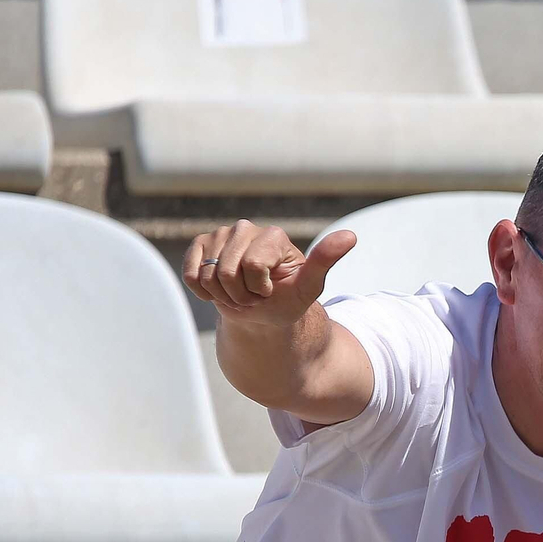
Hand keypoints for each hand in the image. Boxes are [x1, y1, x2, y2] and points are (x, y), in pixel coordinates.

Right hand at [184, 221, 356, 326]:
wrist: (262, 312)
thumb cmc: (287, 300)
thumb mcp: (308, 287)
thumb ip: (325, 261)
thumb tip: (351, 236)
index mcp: (273, 235)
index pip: (253, 266)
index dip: (259, 289)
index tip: (270, 291)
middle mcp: (246, 228)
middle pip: (227, 272)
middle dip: (240, 294)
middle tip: (253, 296)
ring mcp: (221, 234)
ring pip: (208, 275)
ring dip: (223, 295)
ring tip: (239, 292)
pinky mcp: (200, 245)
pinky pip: (191, 274)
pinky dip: (203, 291)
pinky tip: (218, 290)